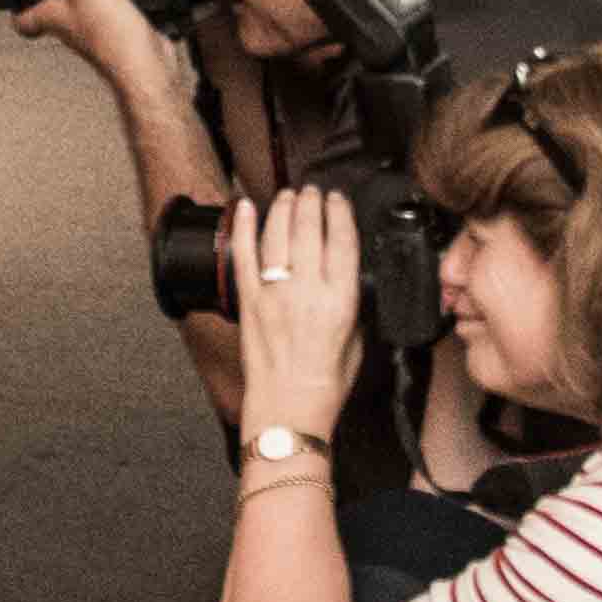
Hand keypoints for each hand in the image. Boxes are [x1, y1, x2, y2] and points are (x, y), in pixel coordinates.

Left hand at [13, 0, 157, 79]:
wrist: (149, 66)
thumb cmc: (115, 41)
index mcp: (54, 16)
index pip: (21, 18)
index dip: (14, 3)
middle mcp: (70, 25)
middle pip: (49, 9)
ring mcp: (94, 29)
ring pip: (78, 7)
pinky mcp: (117, 29)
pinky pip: (106, 9)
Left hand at [224, 182, 364, 441]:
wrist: (288, 410)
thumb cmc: (325, 384)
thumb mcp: (358, 342)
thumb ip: (354, 307)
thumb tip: (347, 281)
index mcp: (341, 300)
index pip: (343, 240)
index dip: (340, 212)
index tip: (338, 199)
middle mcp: (308, 291)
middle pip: (309, 229)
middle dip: (311, 202)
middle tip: (312, 192)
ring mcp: (275, 294)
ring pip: (278, 235)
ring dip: (283, 208)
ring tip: (288, 196)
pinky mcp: (249, 302)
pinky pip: (243, 255)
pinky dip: (243, 227)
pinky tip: (244, 206)